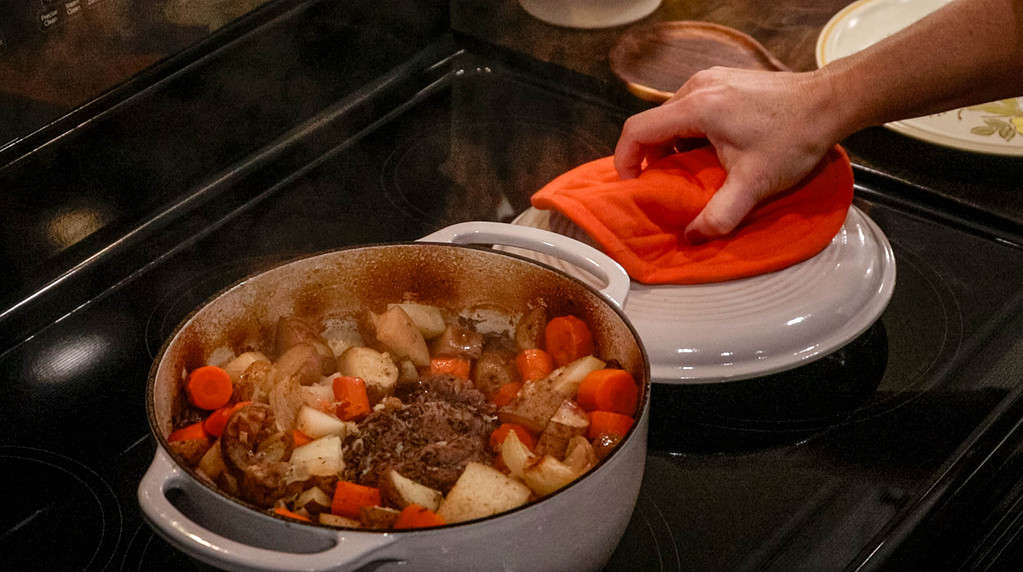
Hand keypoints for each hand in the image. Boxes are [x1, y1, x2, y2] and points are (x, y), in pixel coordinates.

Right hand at [614, 66, 841, 242]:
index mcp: (696, 107)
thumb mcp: (755, 184)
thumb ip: (720, 215)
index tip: (631, 183)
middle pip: (654, 122)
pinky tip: (711, 150)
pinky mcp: (726, 80)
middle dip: (651, 156)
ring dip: (672, 144)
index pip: (638, 130)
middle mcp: (698, 86)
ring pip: (673, 115)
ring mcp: (712, 79)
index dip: (625, 159)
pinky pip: (692, 106)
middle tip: (664, 184)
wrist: (831, 102)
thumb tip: (692, 238)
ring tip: (689, 170)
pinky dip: (690, 130)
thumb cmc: (794, 138)